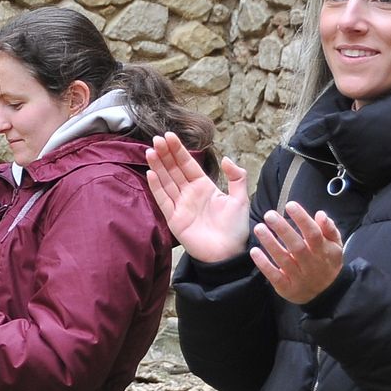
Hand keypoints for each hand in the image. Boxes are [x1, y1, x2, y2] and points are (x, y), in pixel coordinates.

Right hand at [145, 133, 250, 262]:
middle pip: (174, 170)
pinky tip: (150, 173)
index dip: (178, 150)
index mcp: (204, 187)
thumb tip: (227, 158)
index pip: (188, 164)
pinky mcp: (173, 218)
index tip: (169, 136)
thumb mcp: (240, 199)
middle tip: (157, 138)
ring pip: (166, 181)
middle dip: (165, 154)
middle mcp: (190, 194)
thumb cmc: (235, 229)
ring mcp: (180, 205)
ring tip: (150, 151)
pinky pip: (163, 199)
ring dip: (158, 166)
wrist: (228, 254)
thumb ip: (237, 177)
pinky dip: (156, 187)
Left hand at [250, 201, 344, 304]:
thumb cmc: (327, 262)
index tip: (290, 205)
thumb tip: (321, 214)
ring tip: (259, 228)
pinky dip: (264, 265)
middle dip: (283, 229)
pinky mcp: (287, 287)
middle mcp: (311, 264)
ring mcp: (298, 277)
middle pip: (297, 246)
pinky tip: (254, 252)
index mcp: (323, 251)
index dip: (303, 219)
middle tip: (269, 214)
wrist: (327, 294)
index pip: (314, 233)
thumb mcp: (335, 246)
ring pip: (284, 260)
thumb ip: (329, 229)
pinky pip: (275, 276)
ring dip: (270, 244)